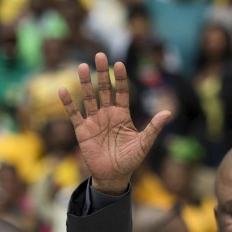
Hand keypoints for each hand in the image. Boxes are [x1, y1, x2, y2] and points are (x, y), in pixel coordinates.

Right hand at [58, 53, 169, 195]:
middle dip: (102, 73)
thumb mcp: (144, 144)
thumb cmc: (130, 160)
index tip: (119, 64)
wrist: (114, 176)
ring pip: (89, 98)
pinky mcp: (82, 130)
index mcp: (122, 114)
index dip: (119, 79)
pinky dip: (68, 103)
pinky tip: (63, 90)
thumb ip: (154, 128)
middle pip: (104, 90)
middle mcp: (107, 114)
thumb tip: (169, 113)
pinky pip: (74, 114)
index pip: (121, 92)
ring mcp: (94, 121)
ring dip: (85, 83)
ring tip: (83, 66)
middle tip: (100, 55)